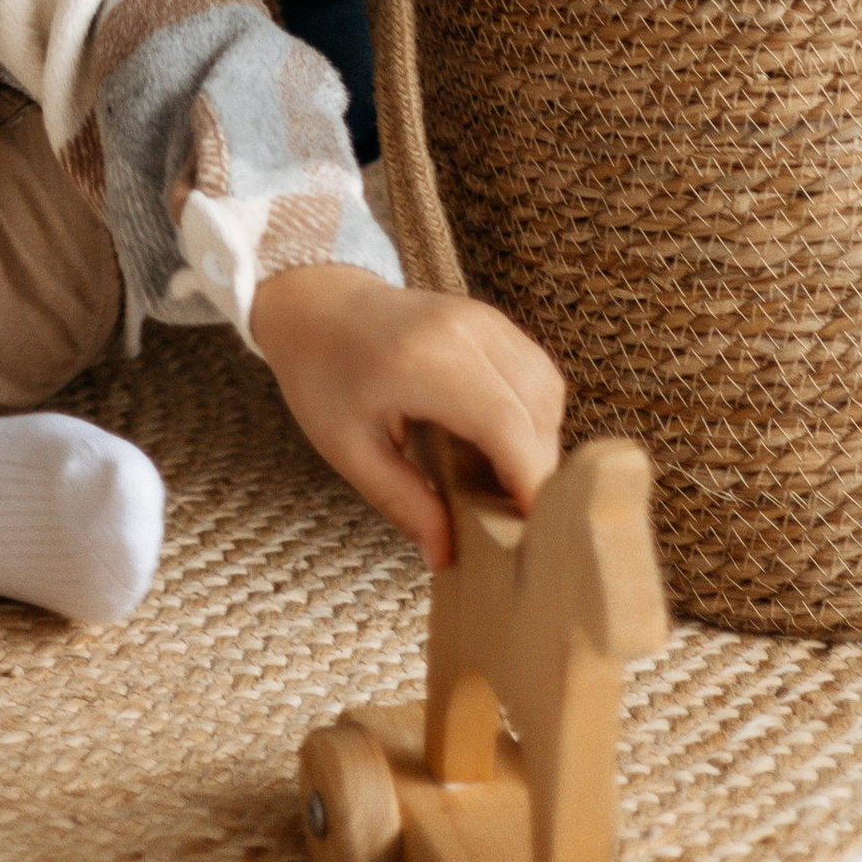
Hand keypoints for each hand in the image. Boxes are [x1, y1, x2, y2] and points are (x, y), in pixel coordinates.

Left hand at [249, 263, 565, 570]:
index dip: (528, 483)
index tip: (530, 535)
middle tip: (508, 519)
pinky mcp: (492, 319)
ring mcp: (484, 318)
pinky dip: (531, 416)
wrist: (316, 303)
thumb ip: (403, 503)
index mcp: (424, 361)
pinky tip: (497, 444)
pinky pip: (536, 374)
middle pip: (536, 412)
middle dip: (534, 472)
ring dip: (537, 443)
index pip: (505, 426)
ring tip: (499, 482)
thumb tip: (446, 559)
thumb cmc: (322, 375)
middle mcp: (465, 331)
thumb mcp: (348, 448)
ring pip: (546, 392)